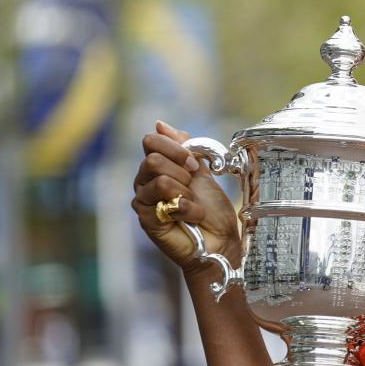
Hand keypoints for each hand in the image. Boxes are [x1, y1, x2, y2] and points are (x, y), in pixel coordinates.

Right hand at [131, 121, 241, 278]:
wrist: (220, 241)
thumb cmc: (212, 210)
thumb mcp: (202, 173)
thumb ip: (184, 149)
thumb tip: (160, 124)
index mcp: (158, 166)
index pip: (152, 140)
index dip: (176, 149)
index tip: (194, 165)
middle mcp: (145, 180)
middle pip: (154, 159)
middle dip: (183, 173)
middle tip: (194, 189)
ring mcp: (143, 199)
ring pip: (160, 179)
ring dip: (186, 193)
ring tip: (193, 206)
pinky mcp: (146, 218)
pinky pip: (165, 200)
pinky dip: (187, 208)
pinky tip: (191, 218)